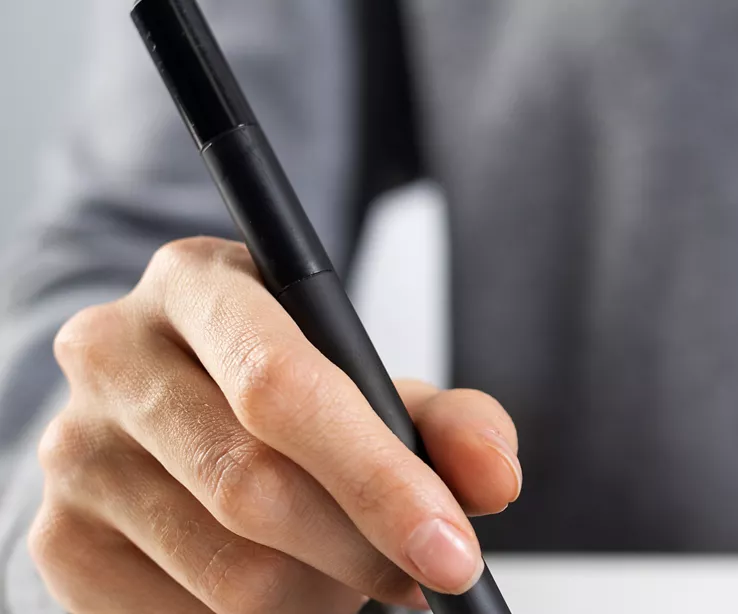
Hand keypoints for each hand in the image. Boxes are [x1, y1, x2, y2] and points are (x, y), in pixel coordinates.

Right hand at [28, 238, 522, 612]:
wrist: (180, 431)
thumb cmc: (294, 405)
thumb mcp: (379, 392)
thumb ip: (452, 423)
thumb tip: (493, 478)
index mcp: (199, 282)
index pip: (282, 384)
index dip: (379, 478)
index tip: (452, 551)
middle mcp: (113, 352)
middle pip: (254, 485)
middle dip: (364, 549)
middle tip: (422, 576)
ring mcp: (74, 450)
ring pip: (227, 569)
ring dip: (317, 593)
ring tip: (351, 574)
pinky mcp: (59, 540)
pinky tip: (289, 592)